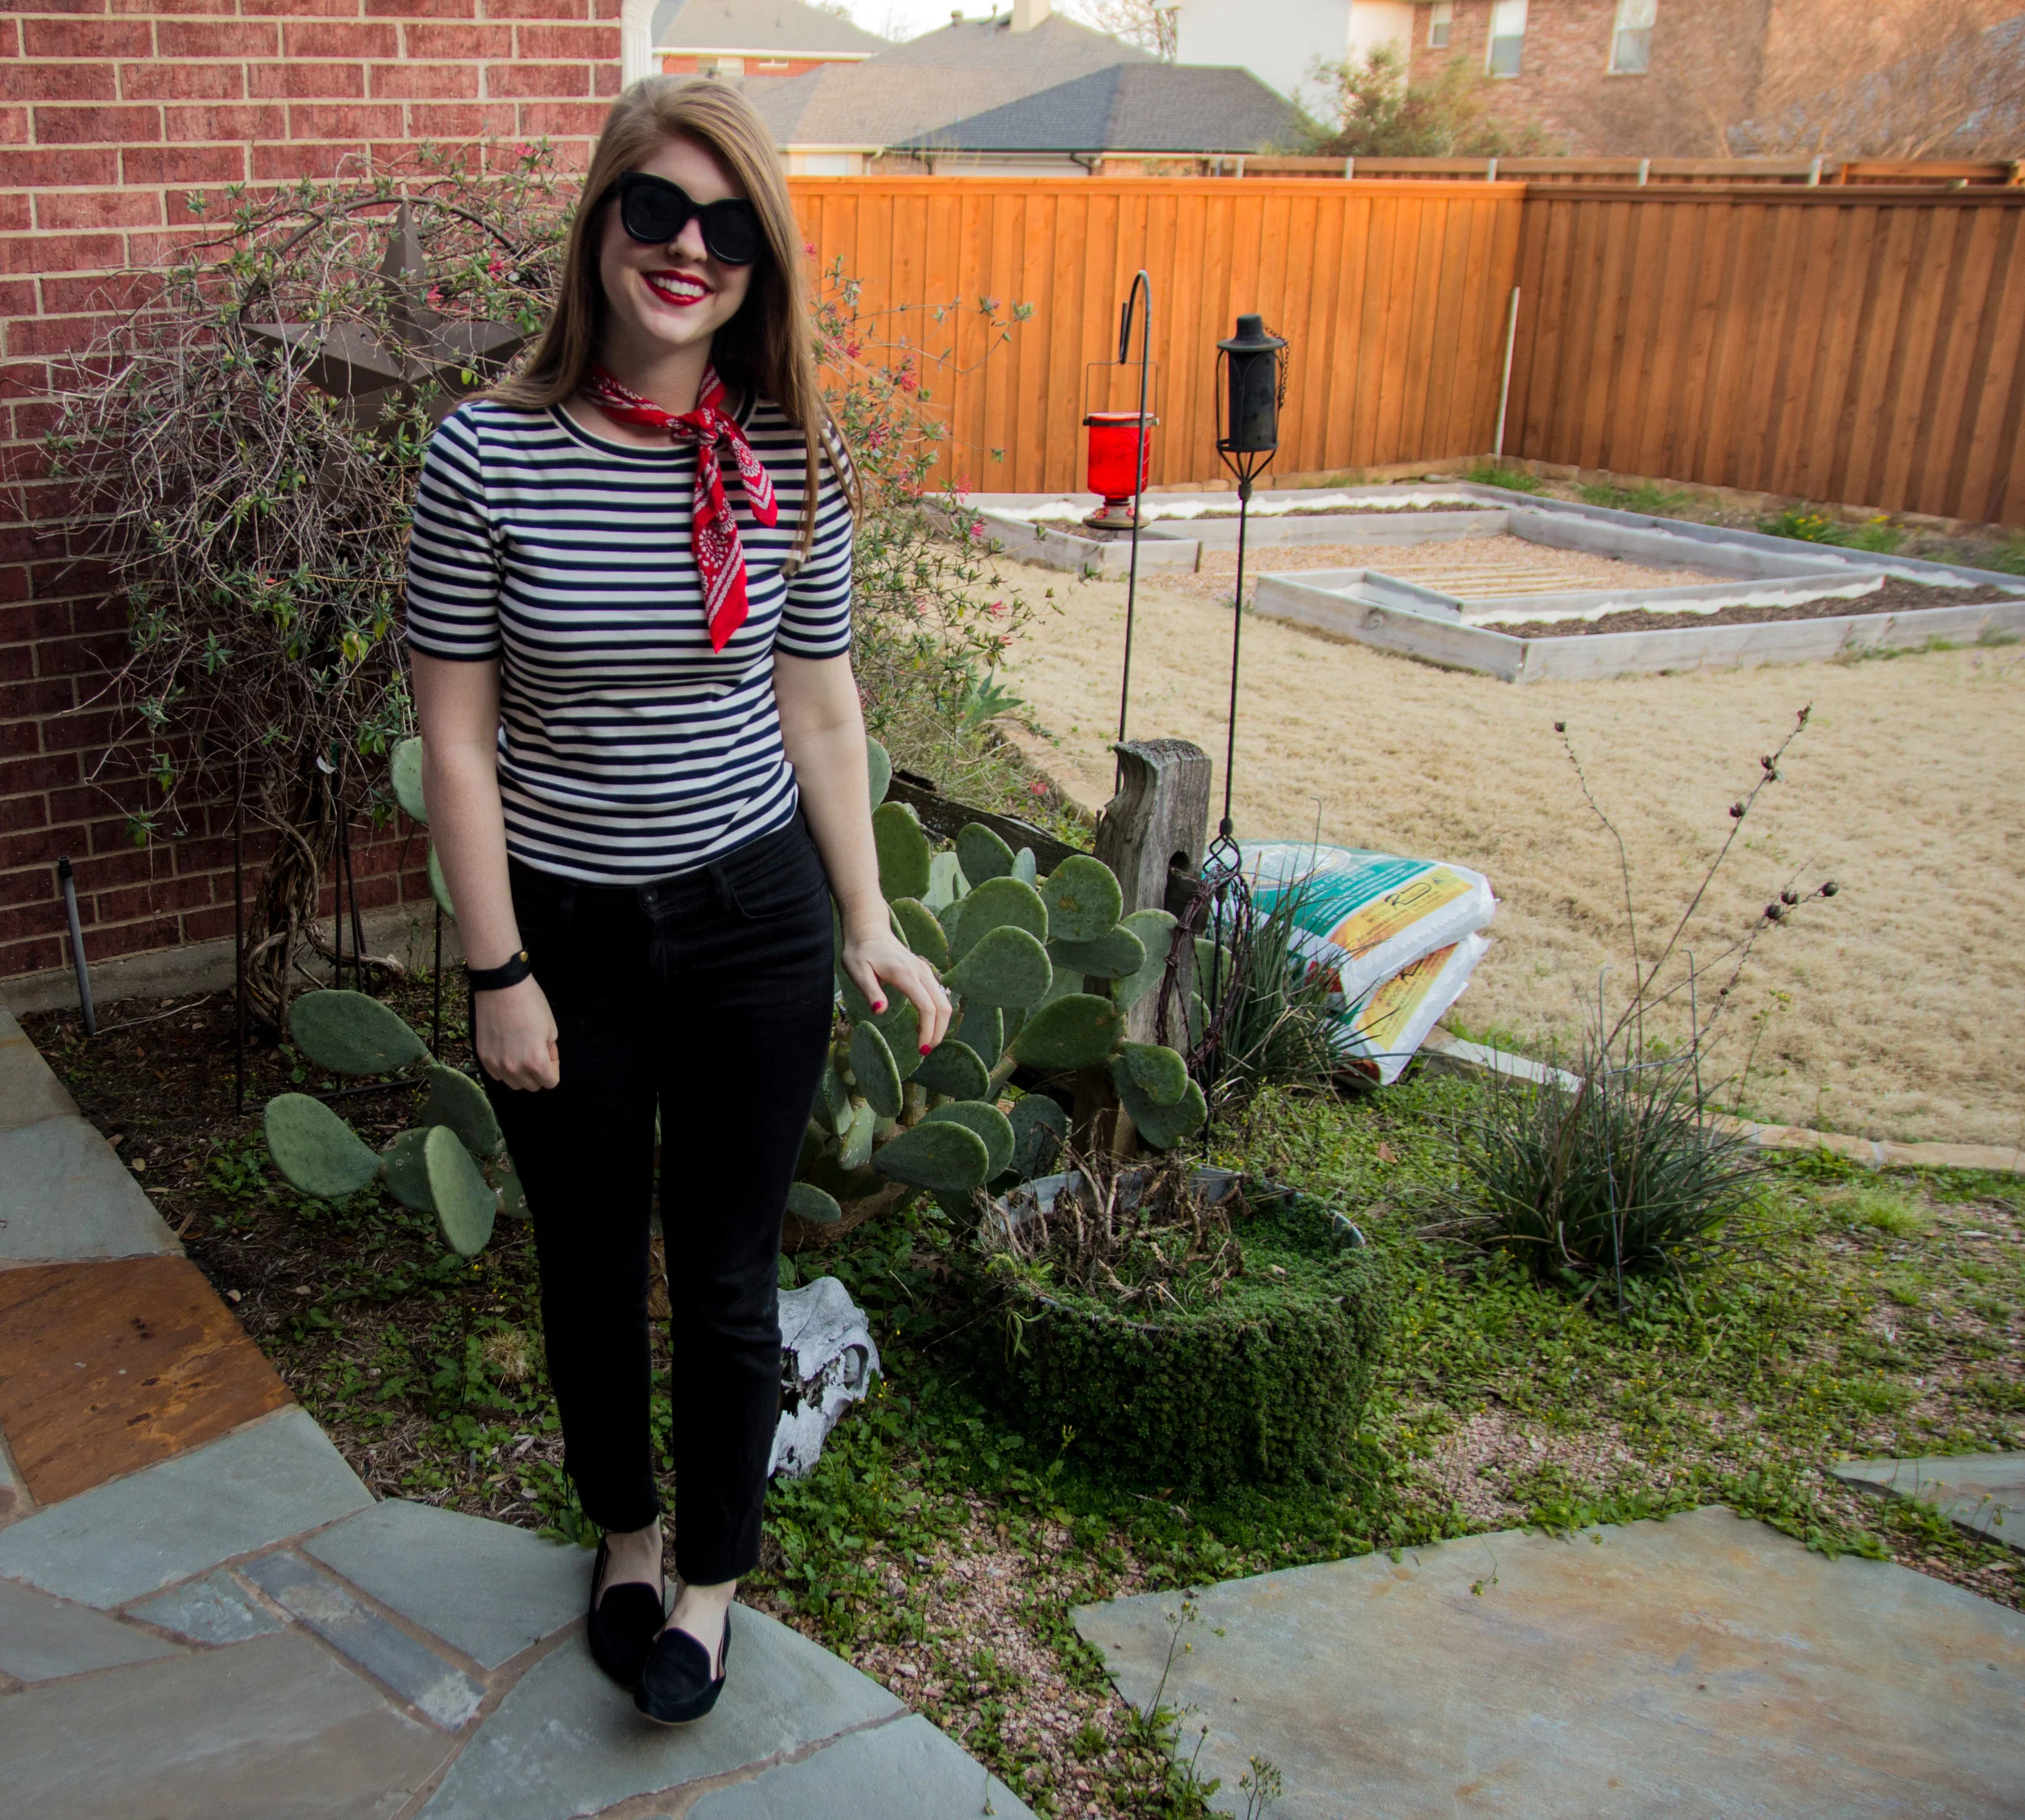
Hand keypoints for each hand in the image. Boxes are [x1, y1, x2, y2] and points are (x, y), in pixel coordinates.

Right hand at [475, 975, 559, 1090]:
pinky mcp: (483, 1057)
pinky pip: (497, 1075)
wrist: (501, 987)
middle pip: (532, 1086)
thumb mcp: (551, 1028)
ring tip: (520, 1050)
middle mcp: (514, 1068)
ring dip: (521, 1073)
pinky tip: (507, 1050)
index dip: (553, 1067)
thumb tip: (545, 1061)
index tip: (549, 1051)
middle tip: (536, 1049)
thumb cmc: (530, 1004)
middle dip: (538, 1072)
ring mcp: (496, 1064)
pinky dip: (504, 1069)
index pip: (550, 1082)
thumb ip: (550, 1051)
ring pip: (513, 1084)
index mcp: (535, 1062)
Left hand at [841, 929, 951, 1055]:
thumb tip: (879, 1011)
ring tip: (927, 1042)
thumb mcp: (857, 971)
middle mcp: (921, 972)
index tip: (921, 1049)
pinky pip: (939, 995)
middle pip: (942, 1006)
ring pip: (944, 1001)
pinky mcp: (924, 973)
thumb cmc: (860, 952)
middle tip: (926, 1051)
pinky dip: (938, 1013)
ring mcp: (925, 971)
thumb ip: (870, 991)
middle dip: (938, 1032)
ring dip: (940, 1024)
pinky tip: (925, 1025)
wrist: (870, 931)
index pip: (927, 1007)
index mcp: (905, 975)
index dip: (927, 1031)